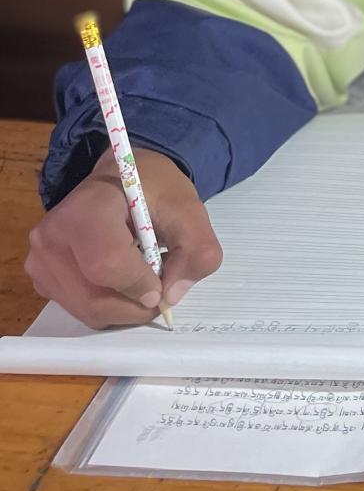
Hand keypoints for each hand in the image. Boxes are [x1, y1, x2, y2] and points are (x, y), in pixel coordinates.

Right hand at [26, 147, 222, 327]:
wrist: (119, 180)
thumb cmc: (152, 190)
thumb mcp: (189, 210)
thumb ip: (197, 251)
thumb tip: (171, 296)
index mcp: (85, 209)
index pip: (106, 263)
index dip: (141, 283)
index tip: (164, 281)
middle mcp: (51, 237)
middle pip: (94, 298)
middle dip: (137, 303)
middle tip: (160, 288)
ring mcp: (40, 259)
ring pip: (88, 310)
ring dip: (125, 306)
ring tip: (142, 277)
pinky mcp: (41, 277)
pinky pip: (80, 308)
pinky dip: (109, 305)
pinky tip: (121, 280)